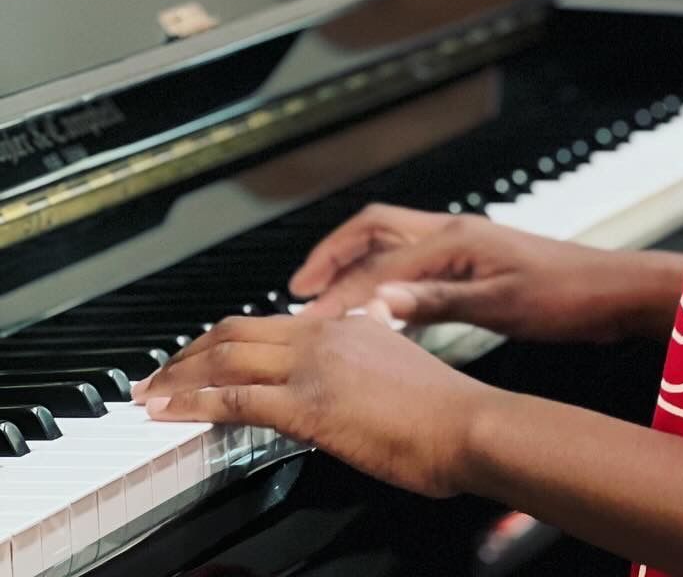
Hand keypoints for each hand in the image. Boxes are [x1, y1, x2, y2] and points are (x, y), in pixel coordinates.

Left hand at [132, 311, 484, 496]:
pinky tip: (168, 413)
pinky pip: (234, 399)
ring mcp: (315, 367)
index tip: (202, 358)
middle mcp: (327, 335)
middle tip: (157, 374)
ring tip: (149, 393)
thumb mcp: (400, 370)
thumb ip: (369, 361)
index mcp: (349, 326)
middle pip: (238, 332)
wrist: (467, 423)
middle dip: (188, 354)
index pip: (272, 325)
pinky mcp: (308, 404)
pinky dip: (191, 404)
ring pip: (227, 358)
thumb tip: (355, 368)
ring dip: (178, 376)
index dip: (227, 341)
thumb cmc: (445, 411)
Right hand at [290, 203, 663, 341]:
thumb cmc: (568, 295)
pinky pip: (414, 258)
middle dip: (333, 254)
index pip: (379, 263)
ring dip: (356, 262)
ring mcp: (466, 244)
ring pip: (393, 240)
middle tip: (298, 289)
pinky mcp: (476, 261)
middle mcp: (456, 232)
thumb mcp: (500, 304)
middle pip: (376, 228)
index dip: (339, 294)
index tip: (307, 322)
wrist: (613, 291)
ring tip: (325, 294)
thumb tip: (379, 302)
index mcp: (457, 239)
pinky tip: (378, 302)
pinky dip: (385, 274)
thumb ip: (438, 301)